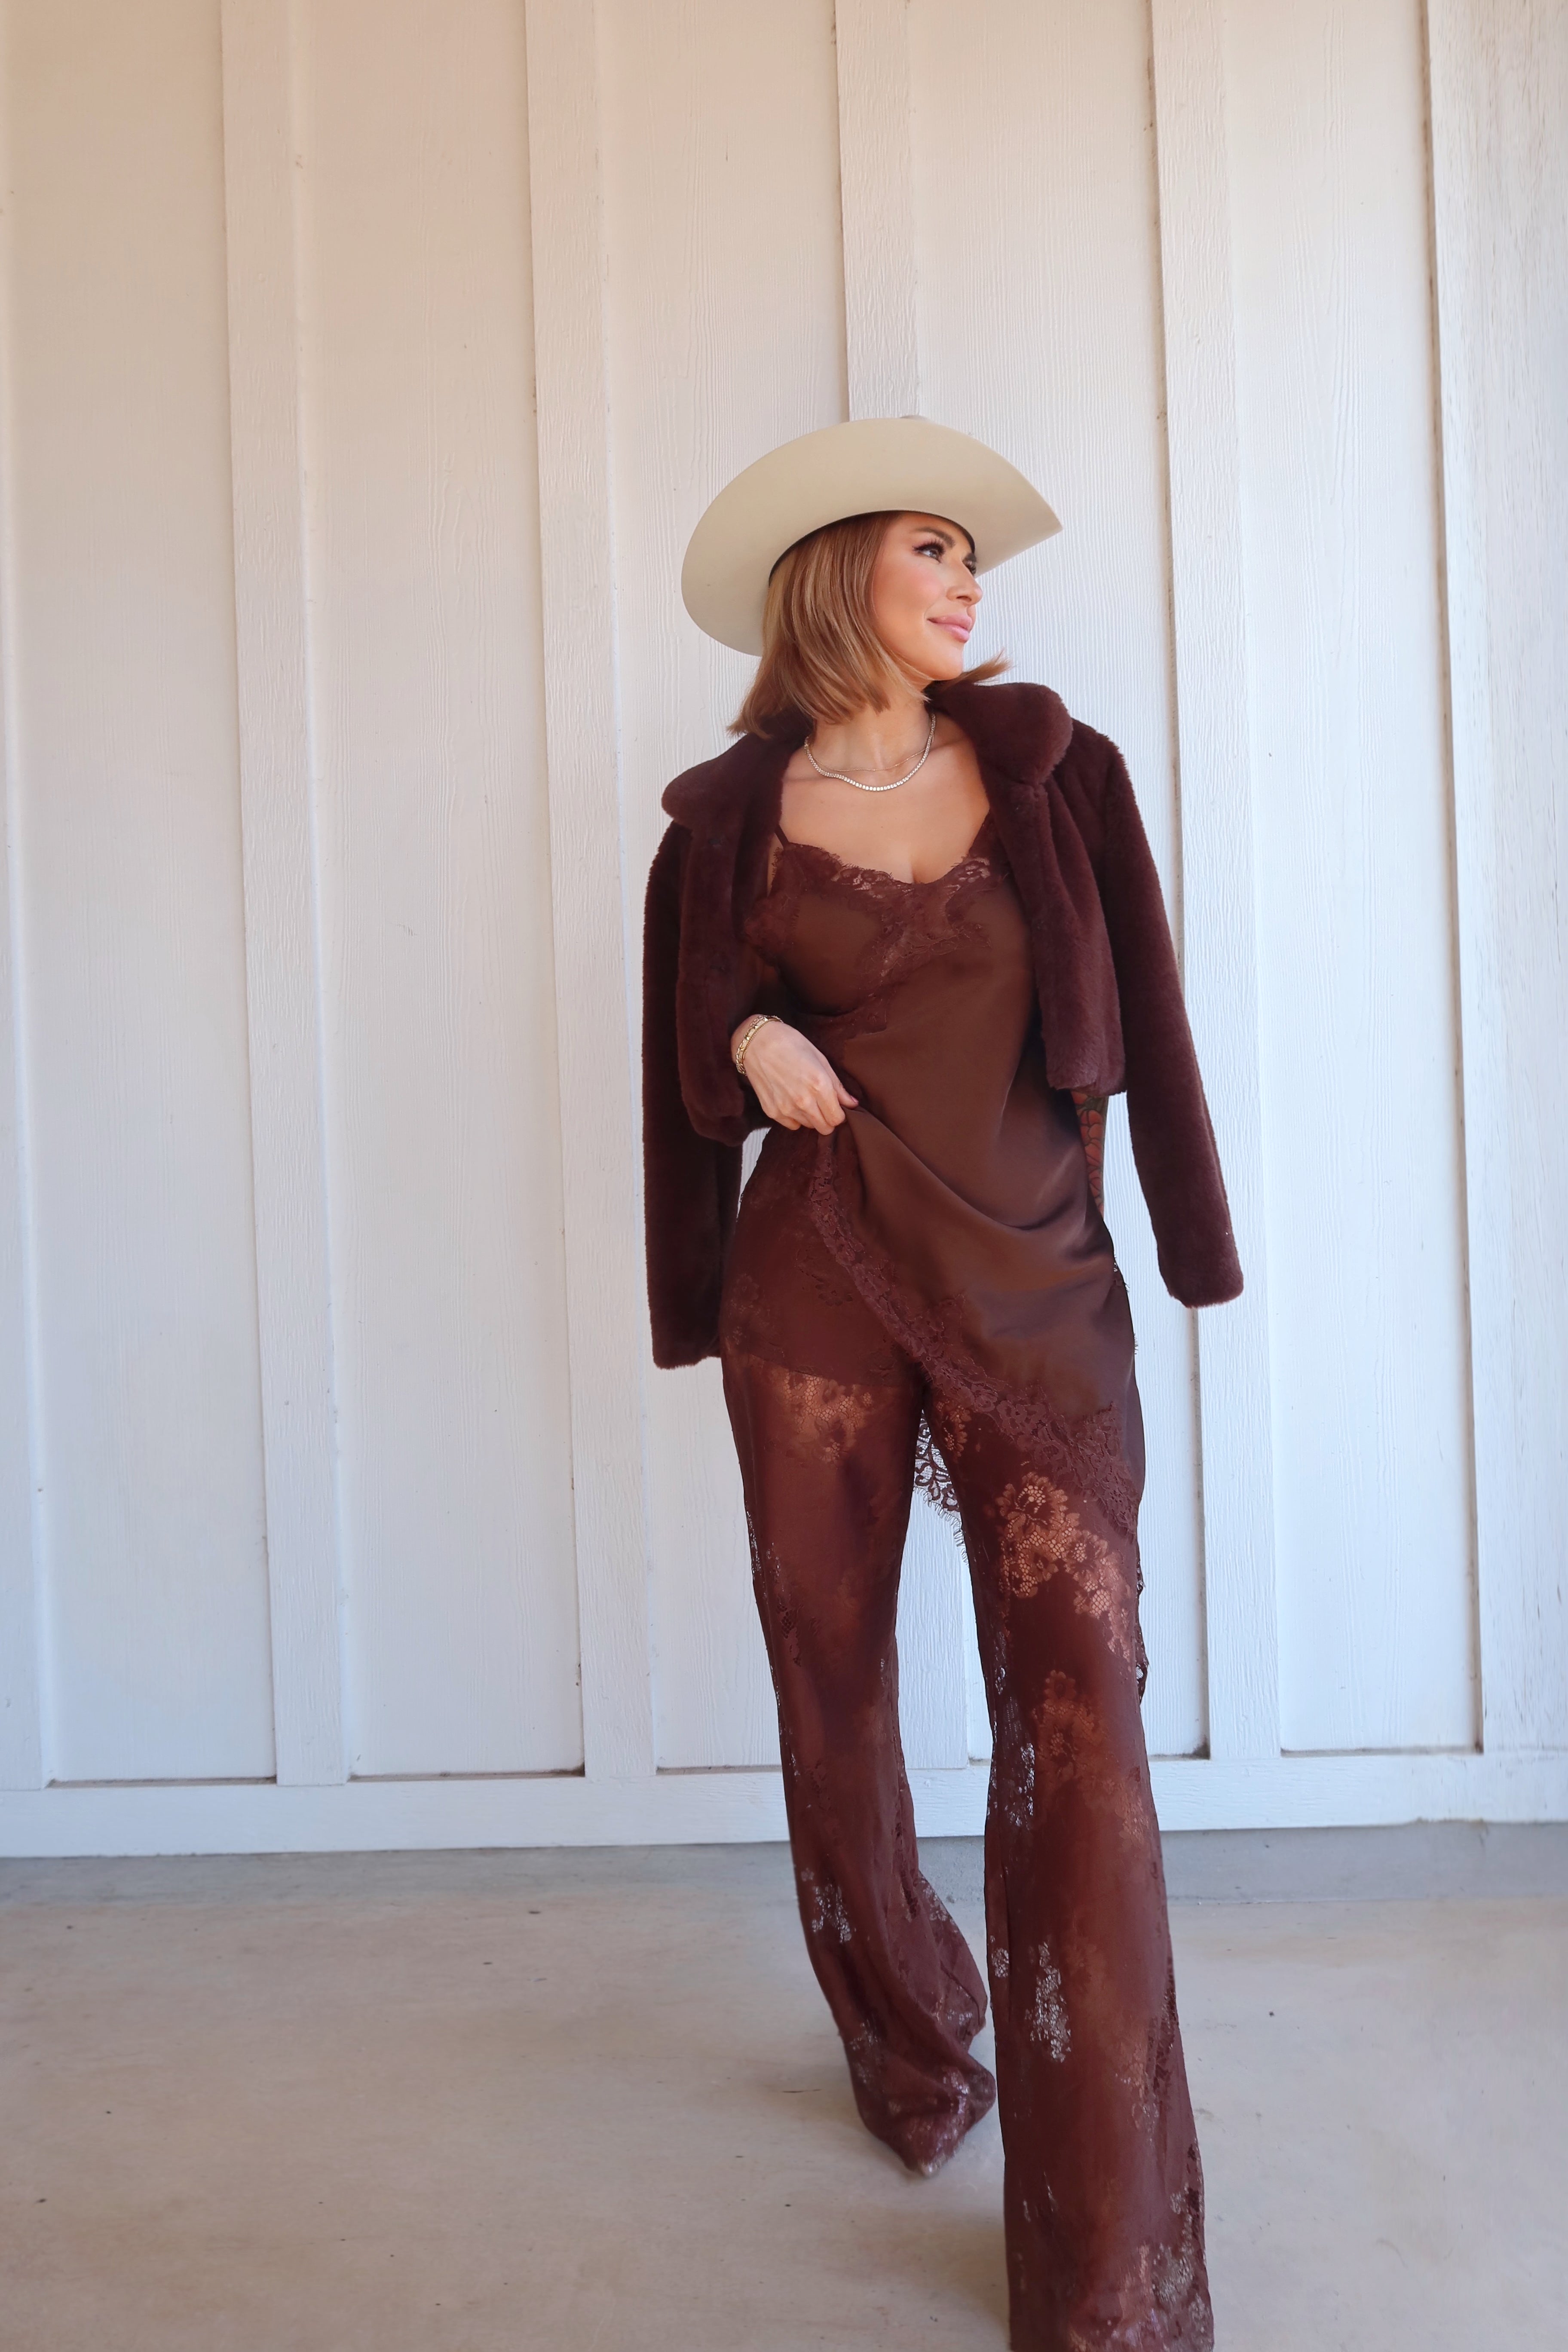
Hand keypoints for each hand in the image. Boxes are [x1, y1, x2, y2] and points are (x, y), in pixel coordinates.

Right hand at [735, 1019, 857, 1132]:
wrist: (756, 1042)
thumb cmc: (790, 1044)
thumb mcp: (820, 1059)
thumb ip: (837, 1085)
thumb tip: (852, 1103)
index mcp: (819, 1085)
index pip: (837, 1119)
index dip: (840, 1114)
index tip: (836, 1106)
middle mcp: (803, 1101)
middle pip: (825, 1128)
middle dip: (827, 1119)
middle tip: (823, 1105)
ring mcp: (786, 1108)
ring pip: (809, 1126)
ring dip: (811, 1117)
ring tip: (804, 1097)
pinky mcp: (772, 1112)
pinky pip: (792, 1125)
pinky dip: (795, 1117)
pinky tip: (791, 1100)